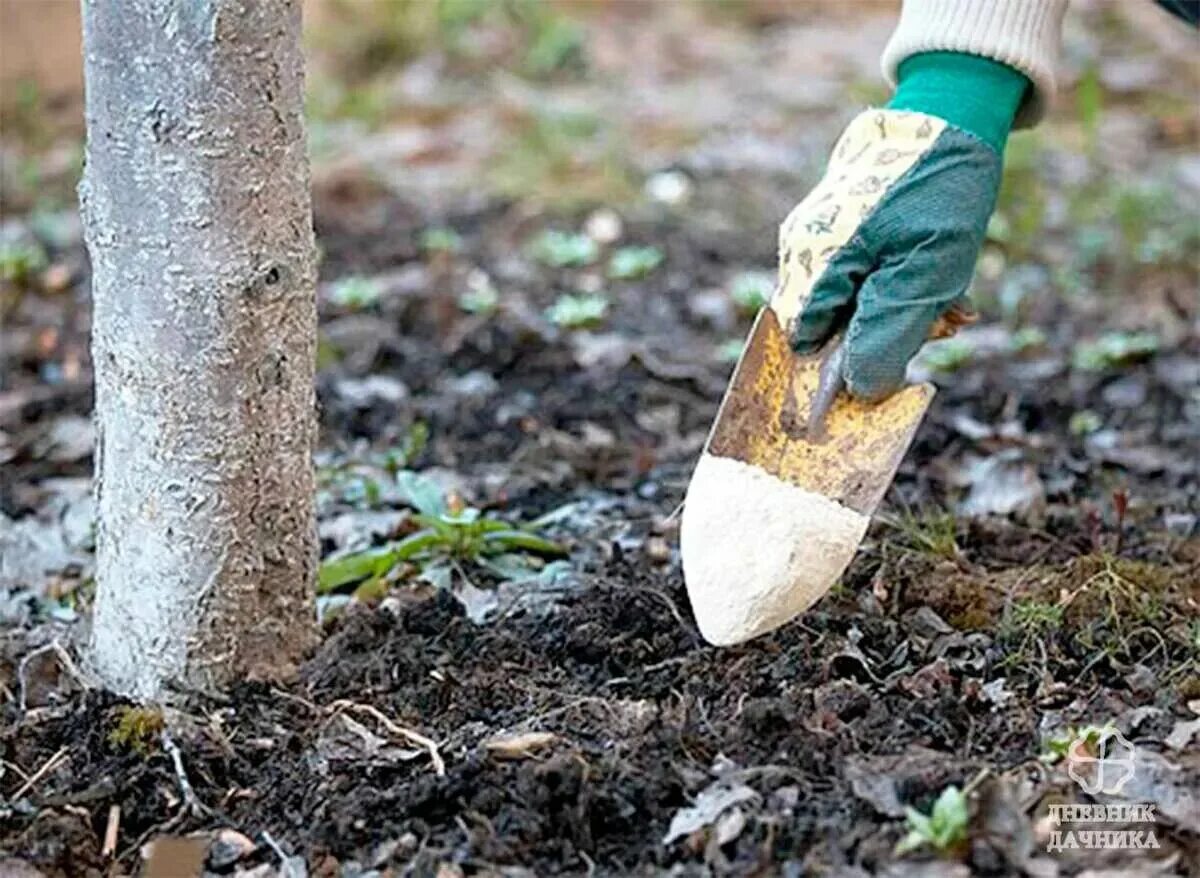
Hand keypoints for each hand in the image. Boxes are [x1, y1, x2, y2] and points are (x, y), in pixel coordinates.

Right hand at [776, 108, 1000, 399]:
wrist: (951, 109)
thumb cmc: (939, 191)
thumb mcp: (925, 272)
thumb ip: (887, 333)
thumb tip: (860, 390)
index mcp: (813, 263)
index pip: (806, 346)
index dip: (845, 365)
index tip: (895, 366)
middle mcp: (803, 250)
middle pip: (829, 326)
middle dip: (885, 334)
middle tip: (942, 322)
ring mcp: (818, 235)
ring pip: (852, 303)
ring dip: (902, 310)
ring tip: (951, 298)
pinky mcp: (839, 225)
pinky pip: (862, 275)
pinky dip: (901, 285)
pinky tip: (938, 274)